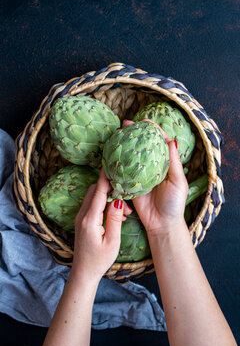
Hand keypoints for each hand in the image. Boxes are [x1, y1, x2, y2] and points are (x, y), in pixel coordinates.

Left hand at [71, 168, 131, 283]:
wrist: (83, 272)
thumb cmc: (99, 260)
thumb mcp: (112, 241)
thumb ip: (115, 219)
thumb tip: (119, 200)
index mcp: (90, 220)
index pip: (98, 192)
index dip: (104, 178)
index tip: (108, 164)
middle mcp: (82, 215)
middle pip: (94, 191)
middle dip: (109, 189)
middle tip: (125, 196)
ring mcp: (80, 217)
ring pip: (93, 197)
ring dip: (107, 198)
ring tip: (124, 212)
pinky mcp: (82, 221)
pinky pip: (92, 205)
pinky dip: (103, 204)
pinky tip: (115, 214)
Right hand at [123, 119, 188, 235]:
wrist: (162, 224)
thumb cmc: (174, 204)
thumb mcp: (178, 182)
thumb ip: (174, 163)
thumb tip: (172, 141)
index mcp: (165, 164)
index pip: (159, 142)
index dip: (152, 130)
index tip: (144, 121)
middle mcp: (151, 167)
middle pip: (142, 146)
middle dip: (134, 134)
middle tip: (124, 124)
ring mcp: (140, 175)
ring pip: (131, 156)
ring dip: (124, 145)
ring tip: (115, 134)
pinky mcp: (130, 185)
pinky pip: (122, 172)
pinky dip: (116, 162)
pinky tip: (110, 154)